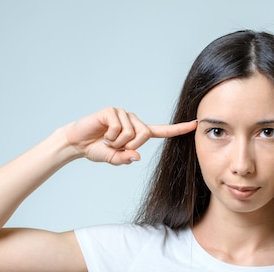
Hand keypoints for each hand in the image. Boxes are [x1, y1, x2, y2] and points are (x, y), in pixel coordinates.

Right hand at [64, 107, 196, 164]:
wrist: (77, 144)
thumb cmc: (97, 150)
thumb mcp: (114, 159)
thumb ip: (126, 159)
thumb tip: (137, 156)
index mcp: (138, 132)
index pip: (161, 131)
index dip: (178, 129)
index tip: (195, 124)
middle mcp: (133, 120)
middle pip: (144, 134)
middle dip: (130, 145)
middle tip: (115, 146)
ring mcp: (123, 114)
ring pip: (131, 132)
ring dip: (117, 142)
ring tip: (107, 139)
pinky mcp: (112, 111)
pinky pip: (118, 128)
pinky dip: (110, 136)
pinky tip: (102, 133)